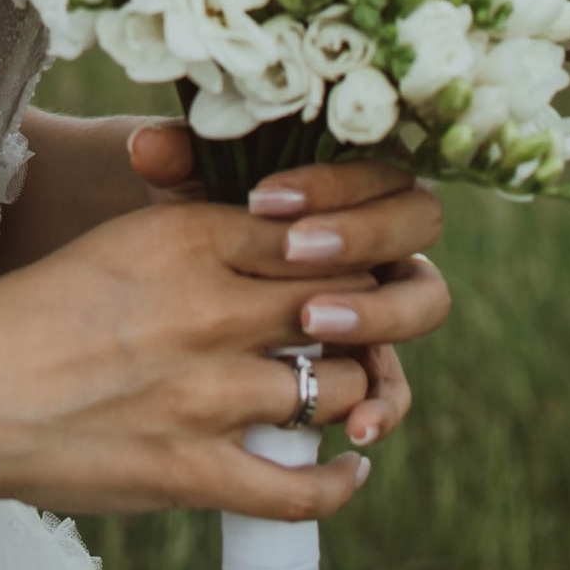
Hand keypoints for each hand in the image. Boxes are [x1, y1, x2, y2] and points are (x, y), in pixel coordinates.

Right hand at [0, 162, 445, 526]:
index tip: (342, 275)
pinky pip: (304, 488)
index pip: (319, 237)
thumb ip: (205, 241)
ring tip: (340, 396)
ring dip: (349, 394)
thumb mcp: (123, 244)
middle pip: (344, 306)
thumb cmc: (36, 313)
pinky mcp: (194, 470)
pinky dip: (340, 482)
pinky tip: (350, 468)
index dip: (343, 259)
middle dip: (360, 321)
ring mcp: (208, 394)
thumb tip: (282, 247)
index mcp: (191, 238)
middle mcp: (212, 308)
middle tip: (354, 334)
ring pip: (339, 389)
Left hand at [126, 123, 445, 451]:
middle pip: (417, 220)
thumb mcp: (183, 199)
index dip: (328, 181)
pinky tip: (353, 425)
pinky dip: (384, 403)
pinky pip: (396, 386)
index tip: (263, 197)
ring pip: (422, 300)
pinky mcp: (368, 367)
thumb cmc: (191, 237)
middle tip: (299, 250)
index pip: (370, 164)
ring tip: (316, 323)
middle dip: (360, 233)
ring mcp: (382, 303)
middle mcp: (380, 238)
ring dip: (378, 311)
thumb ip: (177, 165)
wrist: (173, 301)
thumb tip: (146, 144)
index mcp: (348, 183)